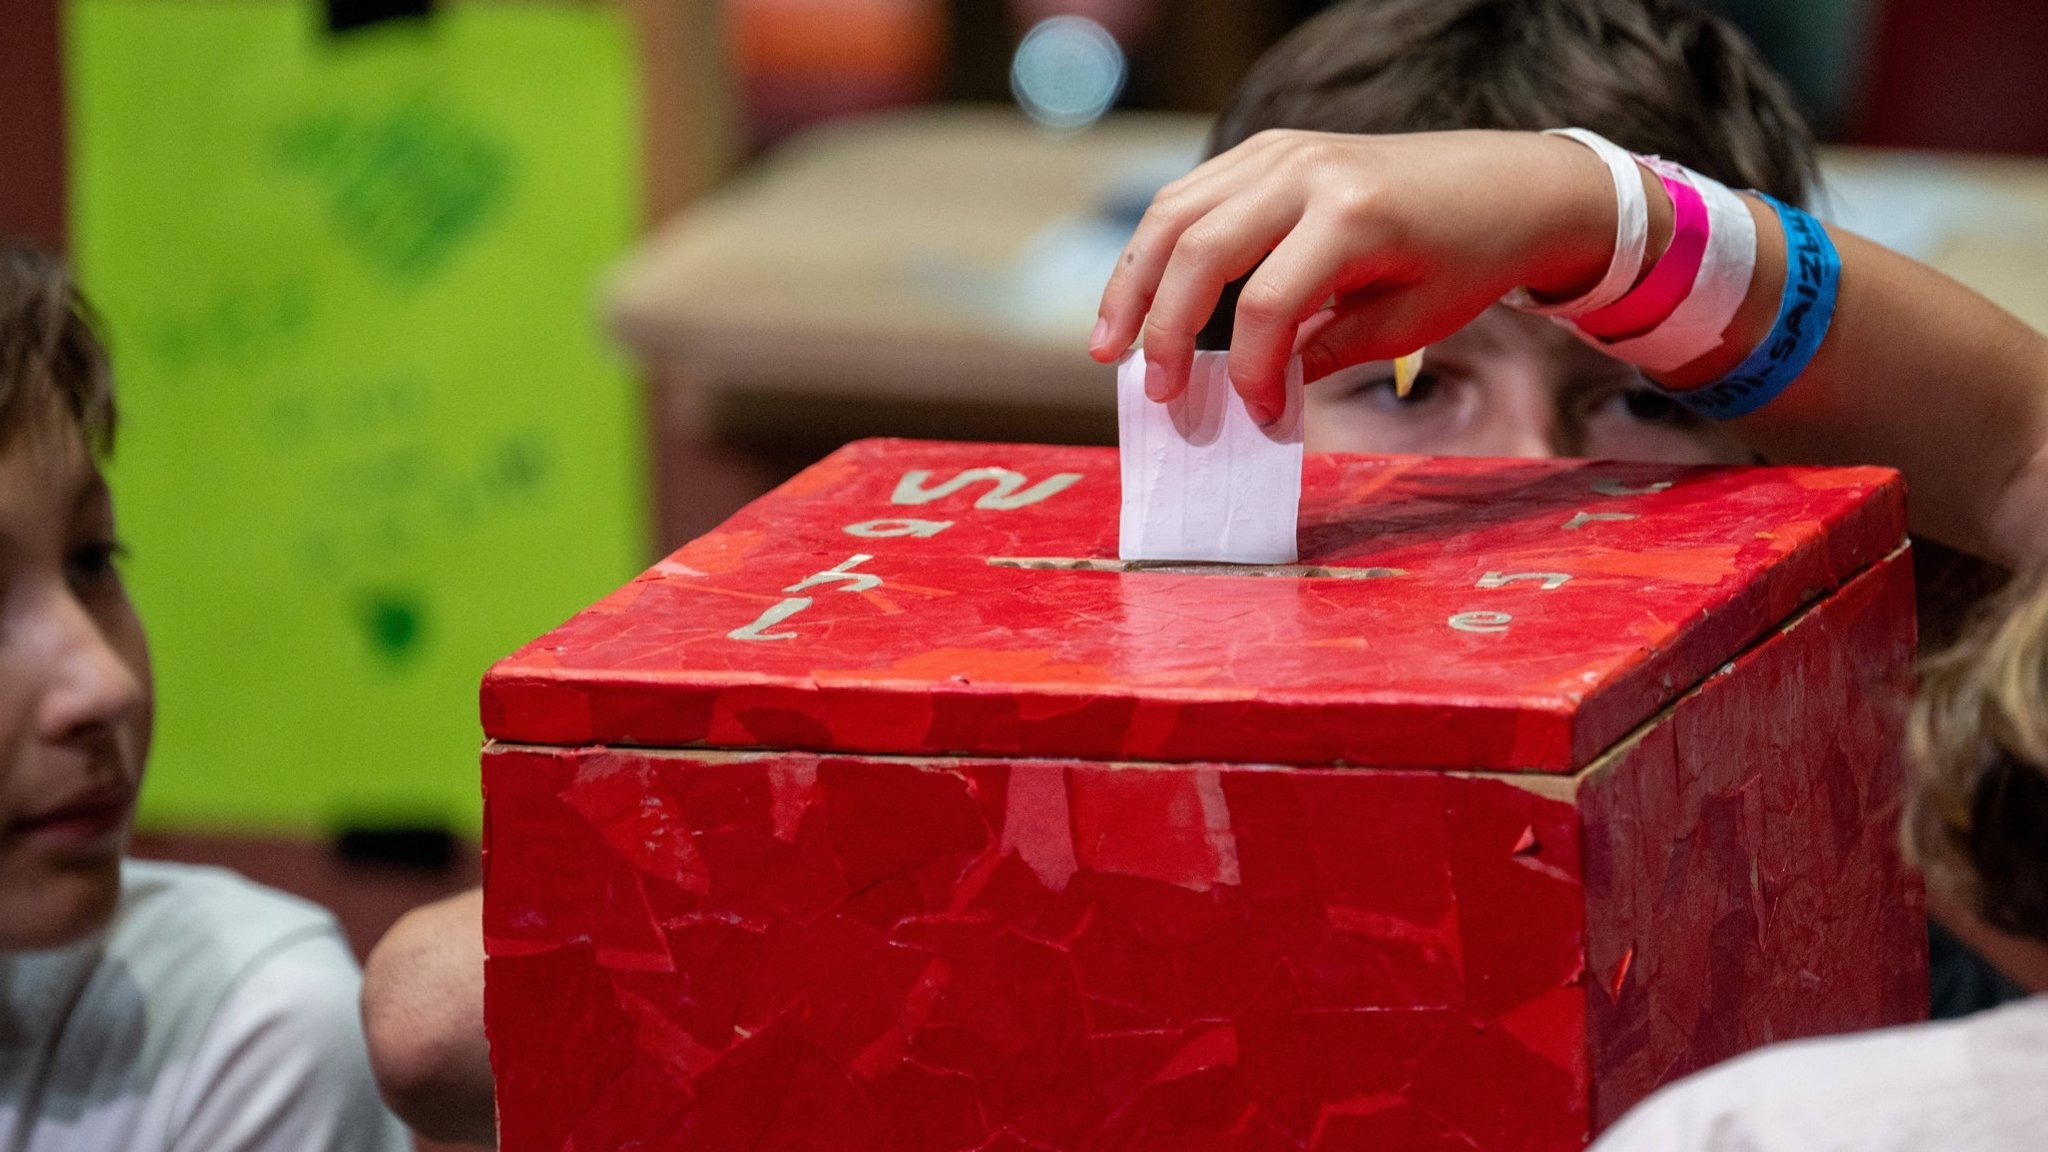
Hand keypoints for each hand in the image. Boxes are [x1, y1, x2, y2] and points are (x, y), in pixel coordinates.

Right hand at [1091, 129, 1615, 422]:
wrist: (1509, 182)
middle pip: (1199, 251)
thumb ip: (1321, 351)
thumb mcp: (1407, 321)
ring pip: (1174, 214)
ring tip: (1109, 346)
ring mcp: (1281, 150)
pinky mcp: (1268, 148)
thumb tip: (1251, 393)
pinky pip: (1190, 195)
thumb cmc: (1468, 257)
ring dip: (1132, 283)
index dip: (1248, 372)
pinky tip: (1142, 298)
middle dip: (1163, 330)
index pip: (1266, 304)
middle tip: (1153, 394)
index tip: (1258, 418)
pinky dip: (1157, 248)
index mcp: (1353, 216)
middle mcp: (1307, 170)